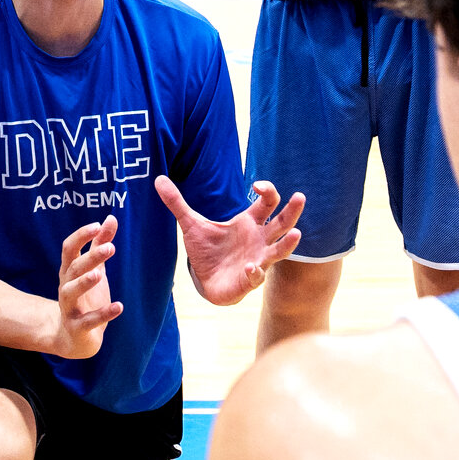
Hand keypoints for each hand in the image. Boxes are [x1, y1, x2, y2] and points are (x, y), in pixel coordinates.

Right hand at [49, 216, 123, 359]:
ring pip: (70, 292)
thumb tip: (110, 218)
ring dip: (84, 283)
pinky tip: (118, 307)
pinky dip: (102, 314)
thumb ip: (100, 245)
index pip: (69, 249)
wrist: (73, 338)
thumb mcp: (94, 270)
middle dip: (90, 258)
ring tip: (99, 275)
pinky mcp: (77, 328)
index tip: (97, 225)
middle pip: (73, 268)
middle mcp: (65, 287)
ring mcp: (69, 308)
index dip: (81, 236)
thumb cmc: (85, 298)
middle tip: (110, 247)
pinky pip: (87, 321)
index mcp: (69, 271)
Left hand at [158, 176, 303, 304]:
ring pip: (279, 251)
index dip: (267, 190)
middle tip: (300, 197)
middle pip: (282, 223)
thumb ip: (177, 203)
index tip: (257, 184)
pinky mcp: (249, 279)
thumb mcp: (190, 224)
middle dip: (292, 211)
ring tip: (296, 235)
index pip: (268, 202)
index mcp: (249, 222)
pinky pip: (257, 276)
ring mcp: (258, 259)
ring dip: (288, 244)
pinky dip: (255, 272)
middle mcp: (259, 239)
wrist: (205, 280)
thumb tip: (158, 179)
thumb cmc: (206, 251)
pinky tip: (251, 267)